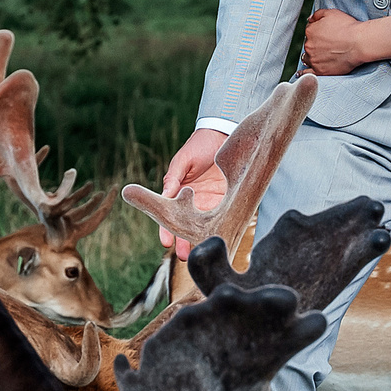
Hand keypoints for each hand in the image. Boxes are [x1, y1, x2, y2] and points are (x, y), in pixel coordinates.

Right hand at [158, 128, 228, 257]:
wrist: (223, 134)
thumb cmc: (199, 145)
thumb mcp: (183, 161)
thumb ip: (173, 178)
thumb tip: (164, 195)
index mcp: (178, 191)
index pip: (169, 214)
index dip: (166, 228)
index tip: (166, 242)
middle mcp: (193, 200)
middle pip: (186, 224)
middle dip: (184, 240)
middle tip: (184, 256)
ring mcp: (210, 201)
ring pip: (204, 225)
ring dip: (201, 238)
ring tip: (202, 251)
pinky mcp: (227, 199)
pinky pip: (223, 216)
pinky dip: (221, 228)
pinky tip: (221, 238)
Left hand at [300, 7, 372, 76]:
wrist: (359, 43)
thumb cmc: (348, 27)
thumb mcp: (332, 13)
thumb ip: (318, 14)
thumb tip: (310, 19)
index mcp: (310, 31)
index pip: (310, 31)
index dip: (319, 32)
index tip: (327, 35)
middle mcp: (309, 45)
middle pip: (309, 44)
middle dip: (316, 44)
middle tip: (330, 45)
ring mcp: (313, 59)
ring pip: (308, 58)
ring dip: (313, 56)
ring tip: (323, 56)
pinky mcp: (320, 71)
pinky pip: (307, 73)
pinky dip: (305, 72)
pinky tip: (304, 72)